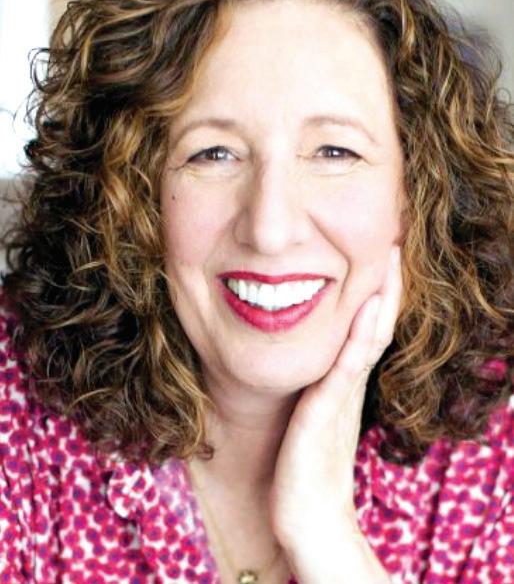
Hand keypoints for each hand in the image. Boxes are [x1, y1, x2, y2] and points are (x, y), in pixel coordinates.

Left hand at [268, 246, 401, 574]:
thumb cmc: (305, 464)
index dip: (380, 292)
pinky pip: (345, 368)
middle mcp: (351, 383)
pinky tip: (366, 309)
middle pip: (378, 324)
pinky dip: (359, 337)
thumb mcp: (315, 413)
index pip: (370, 327)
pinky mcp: (325, 412)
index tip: (384, 255)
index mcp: (347, 380)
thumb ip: (321, 384)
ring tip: (389, 258)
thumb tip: (318, 356)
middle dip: (387, 283)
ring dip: (380, 297)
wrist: (308, 515)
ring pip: (369, 338)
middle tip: (395, 242)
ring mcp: (342, 396)